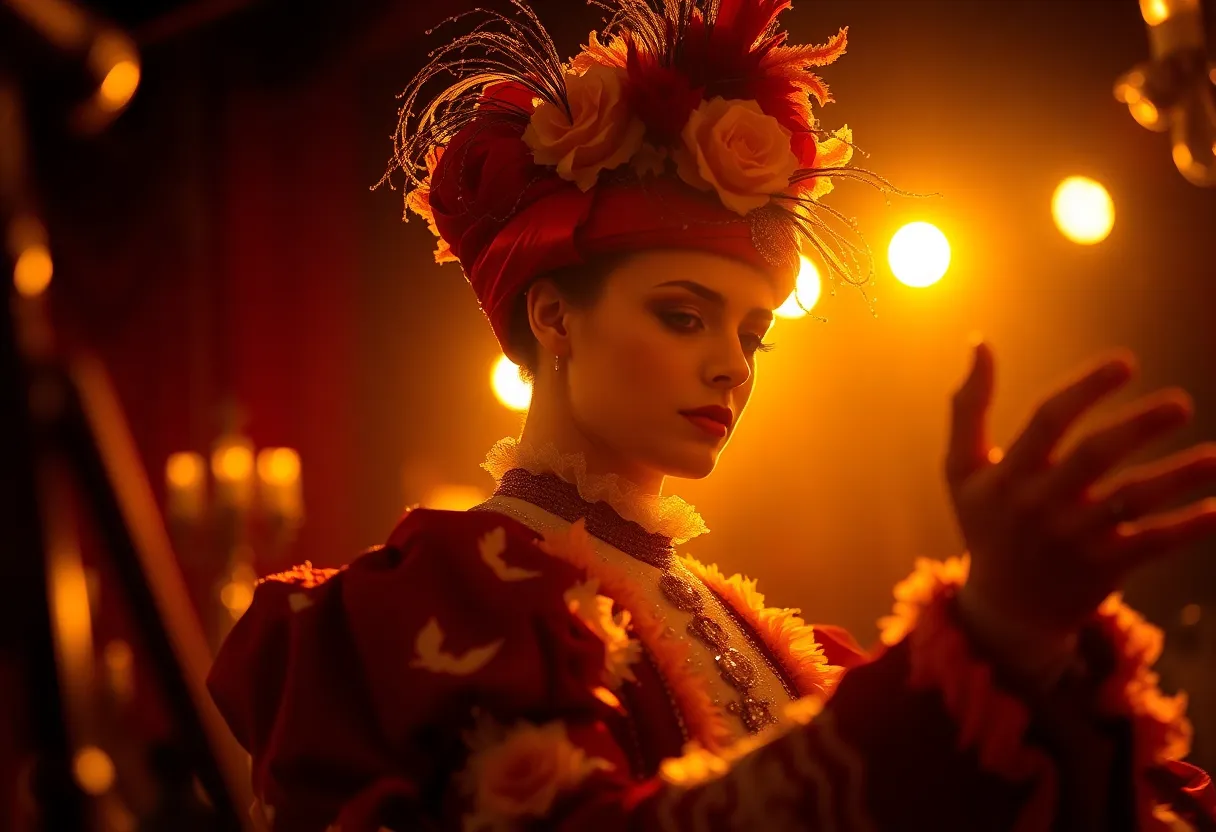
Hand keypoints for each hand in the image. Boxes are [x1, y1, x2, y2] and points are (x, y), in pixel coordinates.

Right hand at [944, 340, 1215, 680]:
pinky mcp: (1105, 568)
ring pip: (1132, 501)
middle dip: (1138, 428)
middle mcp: (1040, 505)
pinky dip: (1188, 527)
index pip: (1048, 421)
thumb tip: (980, 344)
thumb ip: (967, 409)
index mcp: (1007, 475)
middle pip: (1094, 457)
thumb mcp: (961, 471)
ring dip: (1177, 477)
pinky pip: (1153, 544)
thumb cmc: (987, 524)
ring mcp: (1074, 539)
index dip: (1086, 388)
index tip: (1126, 362)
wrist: (1005, 610)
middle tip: (1180, 404)